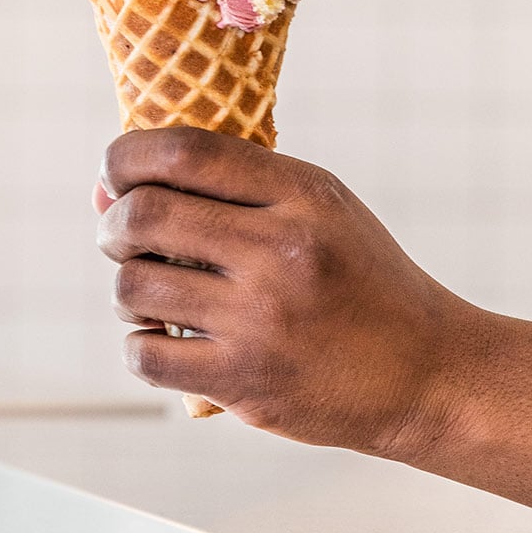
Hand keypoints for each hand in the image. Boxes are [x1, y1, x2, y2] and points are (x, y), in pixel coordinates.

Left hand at [95, 128, 474, 454]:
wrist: (426, 373)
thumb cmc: (361, 283)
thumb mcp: (322, 211)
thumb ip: (230, 190)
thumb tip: (105, 189)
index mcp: (303, 196)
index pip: (184, 151)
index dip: (126, 155)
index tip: (116, 172)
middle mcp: (281, 251)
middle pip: (143, 215)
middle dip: (112, 224)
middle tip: (120, 237)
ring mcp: (261, 319)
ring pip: (134, 286)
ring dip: (126, 288)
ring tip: (151, 293)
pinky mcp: (245, 381)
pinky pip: (144, 356)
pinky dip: (140, 346)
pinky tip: (164, 341)